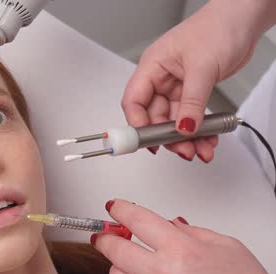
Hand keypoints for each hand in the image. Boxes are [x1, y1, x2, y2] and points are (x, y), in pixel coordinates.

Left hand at [92, 199, 275, 273]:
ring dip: (118, 266)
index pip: (137, 219)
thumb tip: (165, 223)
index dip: (120, 209)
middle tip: (107, 234)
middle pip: (116, 247)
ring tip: (130, 264)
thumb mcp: (224, 245)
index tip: (115, 208)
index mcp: (181, 250)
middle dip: (107, 237)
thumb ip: (189, 231)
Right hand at [121, 0, 272, 161]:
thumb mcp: (202, 67)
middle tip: (182, 150)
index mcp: (152, 67)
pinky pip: (191, 117)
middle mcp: (161, 78)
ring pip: (174, 120)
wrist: (244, 20)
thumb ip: (192, 102)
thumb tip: (184, 128)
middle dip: (168, 136)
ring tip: (200, 149)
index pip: (134, 101)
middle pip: (154, 116)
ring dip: (187, 138)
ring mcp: (177, 86)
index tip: (148, 142)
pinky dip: (199, 130)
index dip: (137, 124)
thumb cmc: (218, 27)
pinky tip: (207, 138)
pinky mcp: (192, 91)